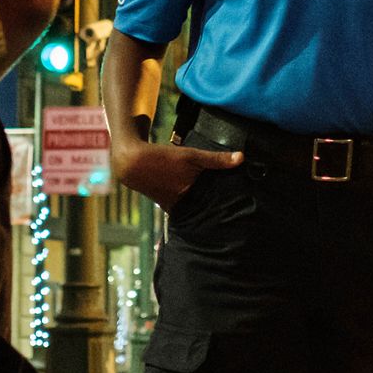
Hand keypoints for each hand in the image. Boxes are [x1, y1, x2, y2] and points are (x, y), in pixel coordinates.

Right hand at [111, 138, 243, 209]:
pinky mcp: (162, 199)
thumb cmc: (162, 159)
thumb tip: (242, 158)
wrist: (130, 160)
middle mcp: (178, 206)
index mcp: (186, 199)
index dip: (221, 214)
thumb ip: (216, 159)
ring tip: (217, 206)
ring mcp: (168, 204)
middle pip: (200, 212)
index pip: (208, 212)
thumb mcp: (191, 156)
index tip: (235, 216)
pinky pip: (180, 202)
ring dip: (199, 205)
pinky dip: (188, 198)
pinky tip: (192, 193)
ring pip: (190, 207)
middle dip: (212, 211)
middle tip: (232, 213)